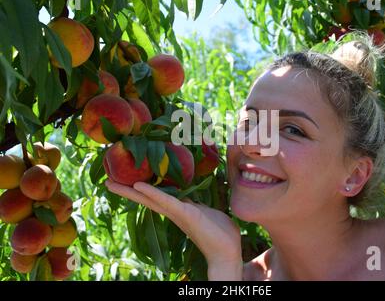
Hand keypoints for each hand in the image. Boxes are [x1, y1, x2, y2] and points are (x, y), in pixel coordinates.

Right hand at [105, 180, 242, 279]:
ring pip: (150, 199)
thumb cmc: (221, 233)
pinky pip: (166, 201)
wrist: (228, 251)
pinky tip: (138, 185)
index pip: (157, 197)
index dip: (143, 189)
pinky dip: (152, 192)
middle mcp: (174, 212)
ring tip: (112, 183)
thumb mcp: (206, 212)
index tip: (128, 180)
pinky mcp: (185, 214)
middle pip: (146, 199)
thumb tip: (191, 199)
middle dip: (127, 191)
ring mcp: (178, 213)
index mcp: (179, 210)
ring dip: (131, 191)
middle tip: (108, 181)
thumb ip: (197, 205)